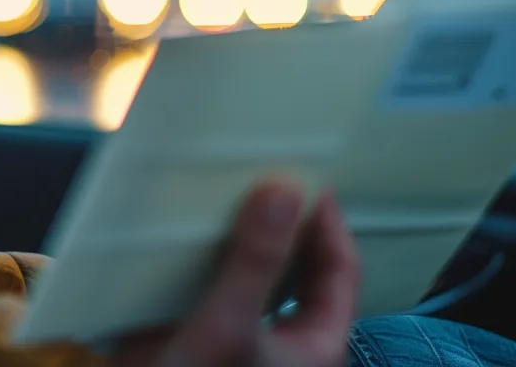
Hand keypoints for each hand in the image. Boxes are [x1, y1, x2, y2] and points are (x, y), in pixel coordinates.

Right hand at [113, 180, 359, 366]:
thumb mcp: (228, 330)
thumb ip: (254, 262)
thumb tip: (282, 190)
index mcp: (312, 346)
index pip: (339, 269)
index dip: (328, 221)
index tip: (306, 176)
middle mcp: (276, 338)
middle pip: (294, 263)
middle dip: (280, 219)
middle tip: (261, 169)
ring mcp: (233, 333)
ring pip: (246, 268)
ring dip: (233, 230)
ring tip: (221, 186)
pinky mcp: (189, 330)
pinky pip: (200, 278)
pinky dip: (192, 249)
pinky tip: (177, 222)